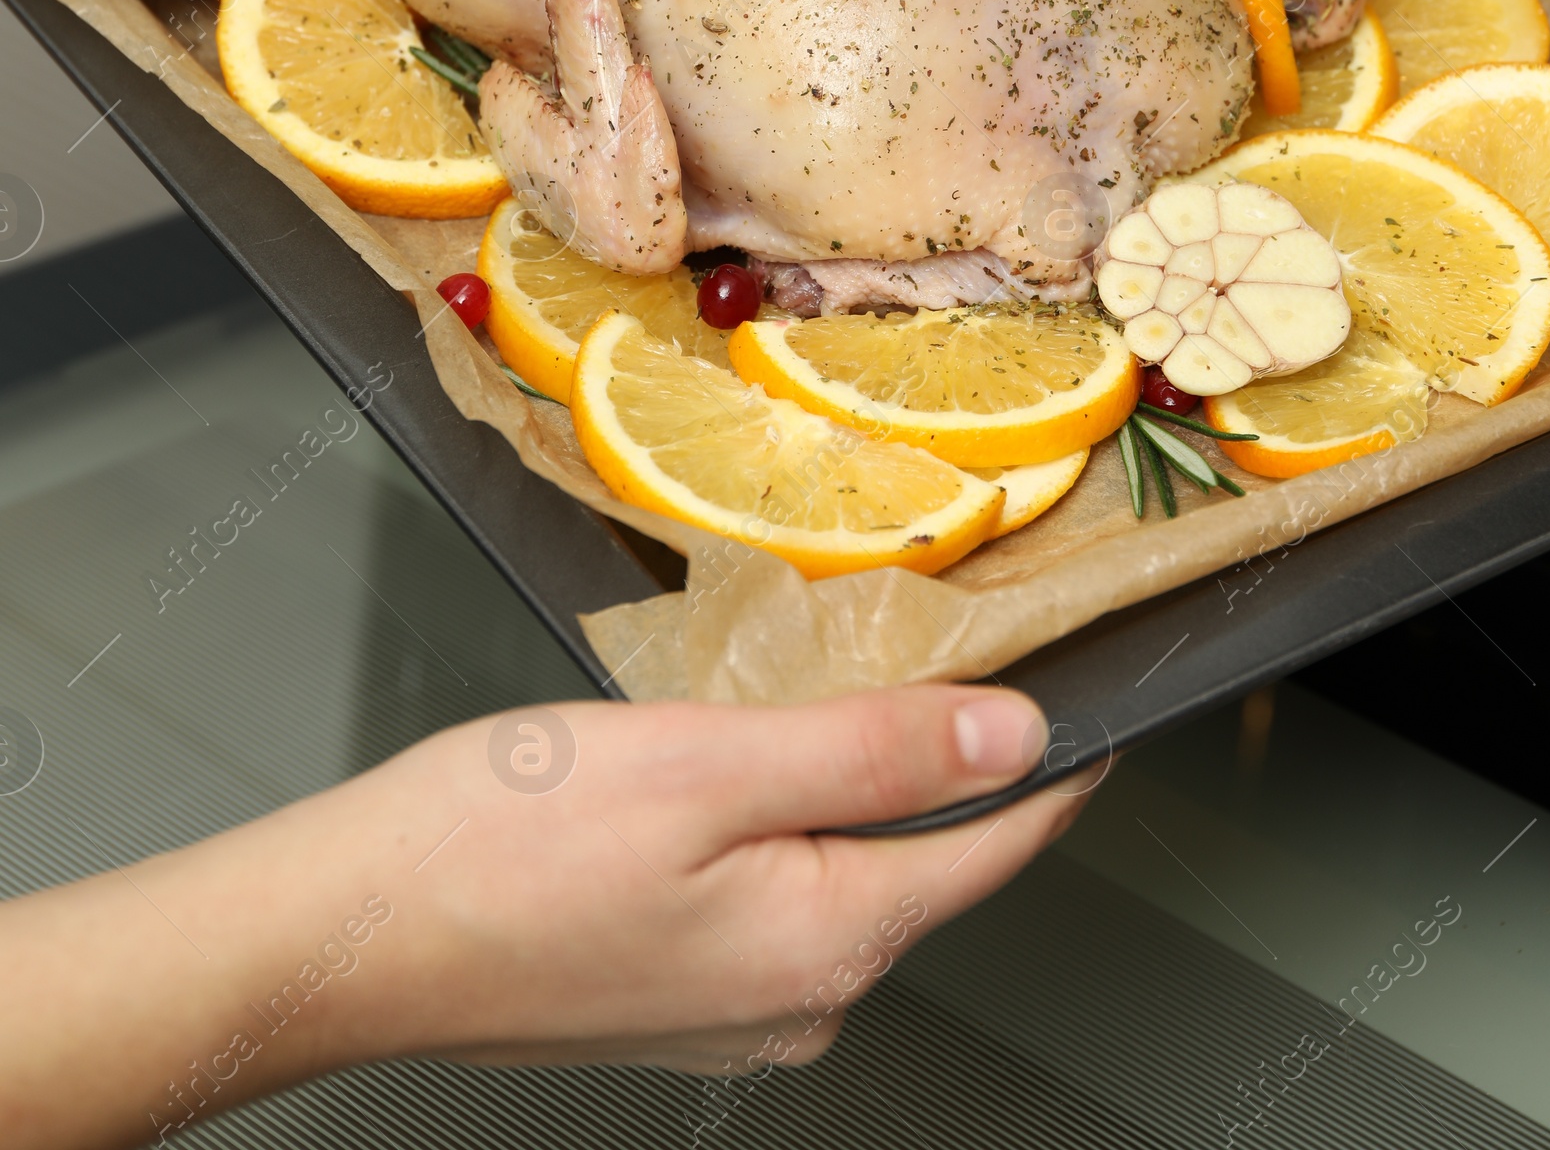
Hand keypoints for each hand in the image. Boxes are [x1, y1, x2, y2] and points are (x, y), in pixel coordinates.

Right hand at [0, 686, 1086, 1144]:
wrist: (345, 932)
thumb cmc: (504, 841)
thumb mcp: (709, 762)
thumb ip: (875, 754)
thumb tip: (1018, 736)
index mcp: (830, 939)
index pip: (999, 845)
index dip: (1056, 758)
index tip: (1096, 692)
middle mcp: (803, 998)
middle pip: (924, 862)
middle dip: (937, 761)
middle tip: (935, 648)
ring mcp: (736, 1011)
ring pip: (842, 875)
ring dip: (844, 789)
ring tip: (808, 696)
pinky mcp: (674, 997)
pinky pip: (771, 896)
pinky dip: (771, 826)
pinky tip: (718, 772)